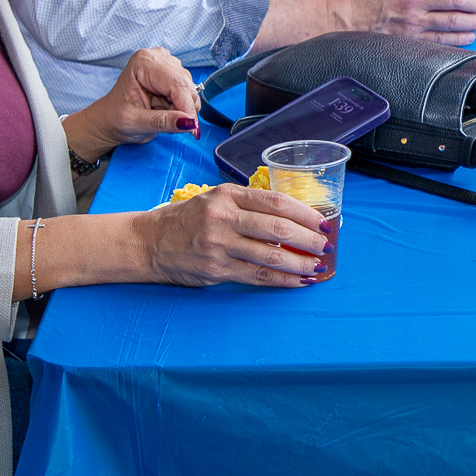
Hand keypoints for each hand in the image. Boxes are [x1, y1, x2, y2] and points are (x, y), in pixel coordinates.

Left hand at [68, 47, 199, 154]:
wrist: (110, 120)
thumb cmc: (115, 118)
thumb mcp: (135, 123)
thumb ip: (162, 122)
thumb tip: (189, 122)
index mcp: (143, 63)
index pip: (176, 84)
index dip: (187, 108)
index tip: (192, 129)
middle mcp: (156, 58)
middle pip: (186, 85)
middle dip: (185, 109)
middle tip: (176, 127)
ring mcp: (166, 63)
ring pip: (190, 89)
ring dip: (183, 108)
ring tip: (164, 118)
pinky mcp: (172, 72)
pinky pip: (189, 91)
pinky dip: (183, 106)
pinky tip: (168, 111)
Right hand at [141, 185, 329, 287]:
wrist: (148, 241)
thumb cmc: (186, 219)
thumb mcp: (215, 199)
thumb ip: (248, 204)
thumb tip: (291, 218)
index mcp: (228, 195)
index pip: (276, 202)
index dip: (305, 213)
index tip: (323, 221)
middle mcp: (224, 218)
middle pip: (278, 229)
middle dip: (309, 239)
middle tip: (326, 245)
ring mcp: (220, 246)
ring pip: (272, 257)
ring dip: (301, 263)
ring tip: (318, 265)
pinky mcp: (217, 270)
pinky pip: (258, 277)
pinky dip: (283, 281)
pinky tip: (299, 281)